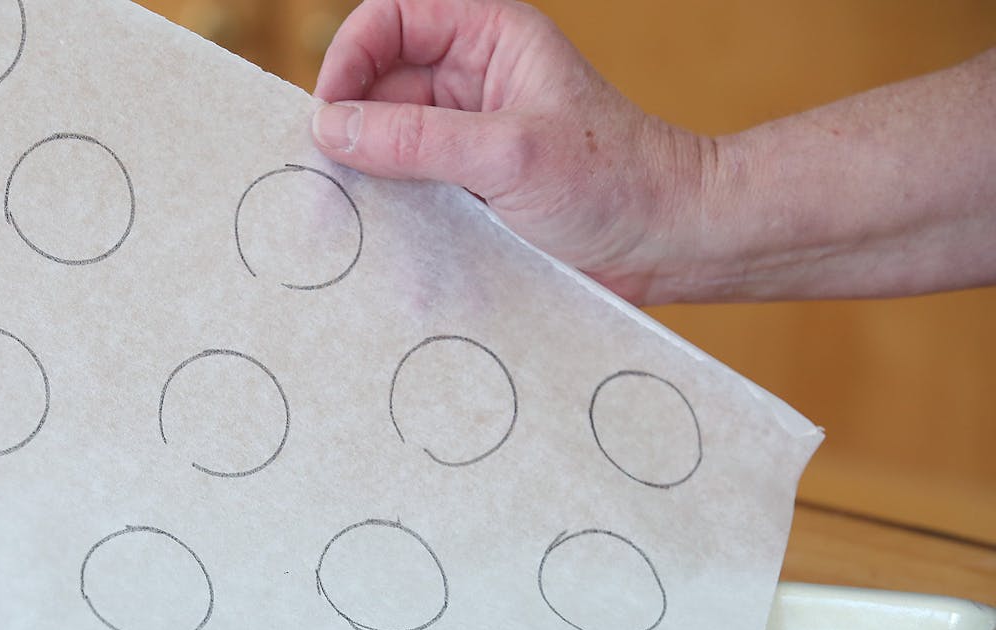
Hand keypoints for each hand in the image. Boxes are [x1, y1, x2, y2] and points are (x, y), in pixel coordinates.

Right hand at [311, 0, 707, 303]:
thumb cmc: (614, 181)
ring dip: (366, 172)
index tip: (331, 114)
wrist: (668, 242)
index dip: (350, 57)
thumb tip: (331, 129)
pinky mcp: (467, 187)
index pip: (390, 19)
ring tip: (352, 208)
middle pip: (377, 83)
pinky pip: (407, 186)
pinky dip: (388, 206)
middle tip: (328, 174)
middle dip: (349, 123)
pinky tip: (381, 232)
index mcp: (489, 37)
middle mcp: (471, 80)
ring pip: (386, 139)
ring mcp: (466, 137)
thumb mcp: (510, 155)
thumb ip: (418, 140)